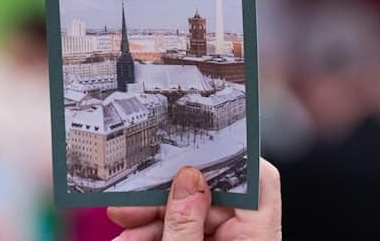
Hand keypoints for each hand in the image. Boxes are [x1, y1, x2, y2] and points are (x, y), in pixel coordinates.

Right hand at [107, 159, 281, 239]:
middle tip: (128, 202)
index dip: (227, 156)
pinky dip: (153, 236)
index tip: (189, 147)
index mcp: (257, 238)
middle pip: (210, 198)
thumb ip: (184, 224)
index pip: (257, 179)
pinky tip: (128, 239)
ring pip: (188, 218)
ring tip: (122, 231)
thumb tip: (187, 178)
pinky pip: (180, 235)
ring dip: (150, 221)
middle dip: (165, 198)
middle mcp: (245, 239)